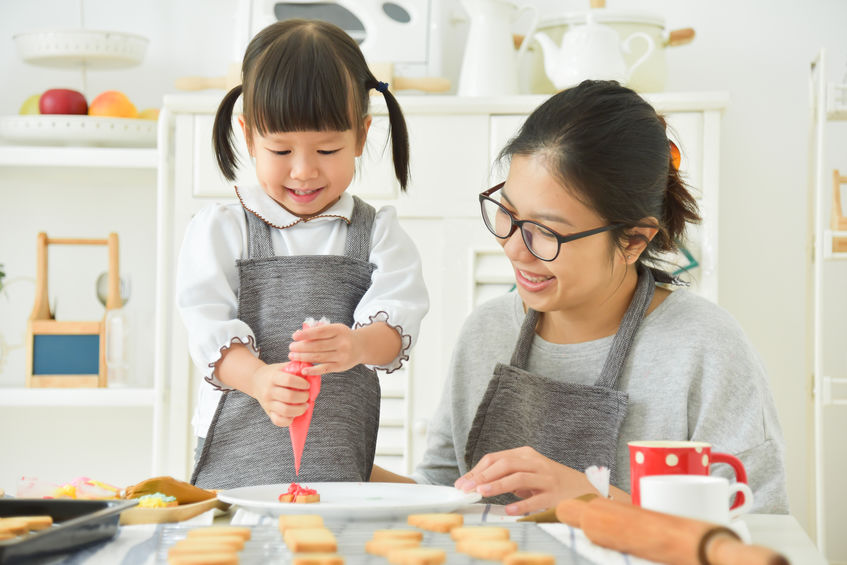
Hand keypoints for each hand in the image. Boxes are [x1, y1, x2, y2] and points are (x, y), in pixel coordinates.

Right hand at [250, 363, 310, 426]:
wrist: (255, 380)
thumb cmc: (274, 373)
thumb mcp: (282, 366)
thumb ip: (296, 366)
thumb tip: (312, 369)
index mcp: (273, 377)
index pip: (289, 380)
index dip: (301, 383)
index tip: (307, 385)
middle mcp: (269, 391)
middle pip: (289, 396)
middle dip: (304, 397)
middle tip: (308, 395)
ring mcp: (268, 403)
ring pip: (285, 411)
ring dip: (300, 410)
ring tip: (305, 406)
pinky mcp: (268, 412)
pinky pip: (279, 421)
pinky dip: (289, 420)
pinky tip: (295, 414)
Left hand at [288, 323, 362, 374]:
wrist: (361, 346)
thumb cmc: (342, 337)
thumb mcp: (335, 329)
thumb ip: (319, 331)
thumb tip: (299, 334)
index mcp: (339, 330)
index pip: (320, 332)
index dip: (306, 334)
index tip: (294, 336)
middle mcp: (342, 343)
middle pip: (317, 346)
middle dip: (301, 347)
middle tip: (291, 348)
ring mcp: (342, 355)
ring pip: (319, 357)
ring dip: (303, 357)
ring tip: (293, 356)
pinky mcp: (341, 366)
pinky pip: (325, 368)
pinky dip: (313, 370)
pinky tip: (304, 369)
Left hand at [454, 446, 595, 514]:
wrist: (582, 488)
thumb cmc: (549, 481)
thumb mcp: (527, 472)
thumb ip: (506, 474)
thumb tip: (477, 483)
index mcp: (525, 454)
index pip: (496, 458)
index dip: (477, 470)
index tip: (462, 483)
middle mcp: (535, 463)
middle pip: (505, 465)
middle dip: (483, 476)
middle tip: (467, 489)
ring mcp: (546, 478)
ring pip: (519, 477)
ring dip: (498, 485)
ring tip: (482, 493)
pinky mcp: (555, 494)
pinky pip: (536, 498)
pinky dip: (522, 504)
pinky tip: (509, 509)